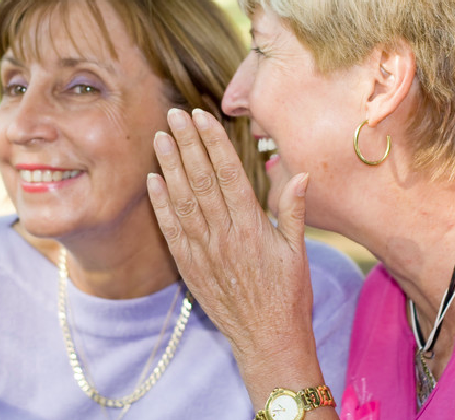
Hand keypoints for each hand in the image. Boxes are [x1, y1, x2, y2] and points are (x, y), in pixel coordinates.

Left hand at [147, 108, 323, 402]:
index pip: (229, 174)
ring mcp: (203, 250)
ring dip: (169, 166)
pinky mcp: (189, 266)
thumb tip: (302, 174)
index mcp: (253, 226)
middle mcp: (224, 234)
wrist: (267, 341)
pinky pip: (171, 230)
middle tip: (174, 114)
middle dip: (187, 144)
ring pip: (182, 200)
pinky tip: (152, 179)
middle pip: (201, 180)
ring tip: (159, 137)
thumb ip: (295, 211)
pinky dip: (160, 204)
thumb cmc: (289, 295)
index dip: (213, 143)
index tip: (202, 117)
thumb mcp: (298, 252)